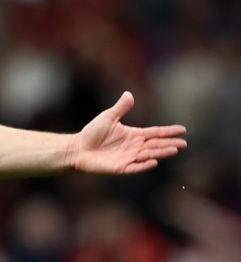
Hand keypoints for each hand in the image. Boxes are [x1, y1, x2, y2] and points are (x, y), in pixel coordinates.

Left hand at [68, 91, 186, 173]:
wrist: (78, 148)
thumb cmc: (92, 133)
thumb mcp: (108, 117)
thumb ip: (120, 108)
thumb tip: (129, 94)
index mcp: (133, 135)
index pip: (155, 133)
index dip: (168, 132)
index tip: (182, 130)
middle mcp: (134, 147)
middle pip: (155, 145)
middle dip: (170, 144)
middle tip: (184, 144)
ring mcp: (128, 157)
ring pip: (148, 155)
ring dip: (161, 153)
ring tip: (174, 150)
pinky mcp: (121, 167)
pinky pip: (135, 167)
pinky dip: (144, 165)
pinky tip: (154, 161)